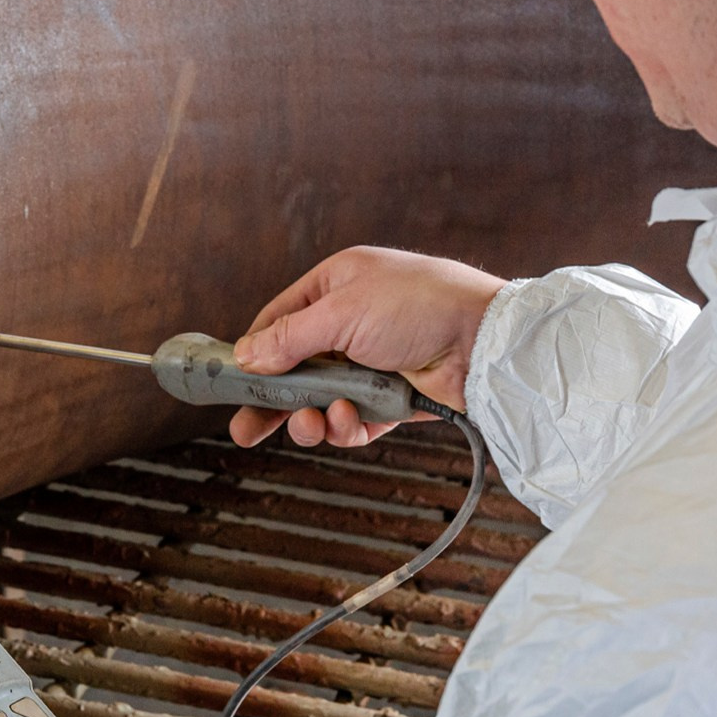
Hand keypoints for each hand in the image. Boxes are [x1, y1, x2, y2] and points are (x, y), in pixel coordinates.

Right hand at [229, 246, 504, 449]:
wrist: (486, 341)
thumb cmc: (421, 305)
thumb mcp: (342, 313)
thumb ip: (290, 338)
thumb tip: (247, 356)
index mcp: (336, 286)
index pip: (279, 319)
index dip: (254, 351)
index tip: (230, 381)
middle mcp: (351, 322)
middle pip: (295, 368)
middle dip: (271, 401)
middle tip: (244, 430)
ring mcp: (371, 362)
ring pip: (322, 399)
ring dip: (310, 416)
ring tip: (309, 424)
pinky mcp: (391, 398)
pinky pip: (355, 419)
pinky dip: (346, 426)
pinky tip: (346, 421)